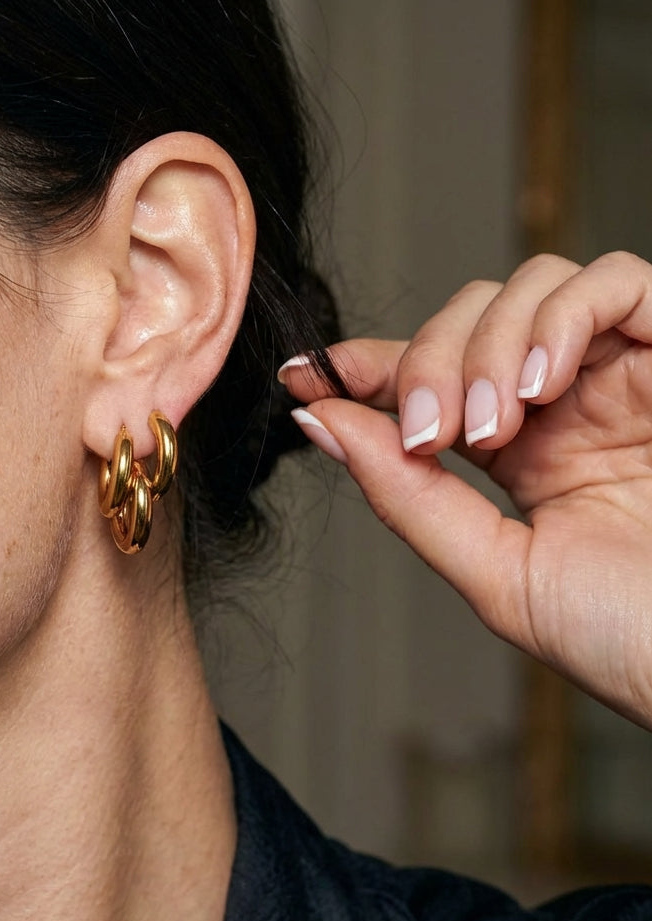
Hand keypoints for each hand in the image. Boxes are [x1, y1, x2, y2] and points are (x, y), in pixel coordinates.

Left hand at [281, 252, 651, 728]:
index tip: (305, 376)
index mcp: (521, 456)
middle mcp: (566, 405)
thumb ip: (408, 497)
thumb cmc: (625, 633)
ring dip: (488, 344)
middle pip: (467, 319)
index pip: (430, 380)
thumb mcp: (496, 573)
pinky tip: (542, 384)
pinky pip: (613, 281)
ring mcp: (619, 375)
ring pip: (530, 286)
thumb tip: (322, 425)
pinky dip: (561, 316)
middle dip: (428, 363)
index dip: (364, 366)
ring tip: (496, 425)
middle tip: (432, 434)